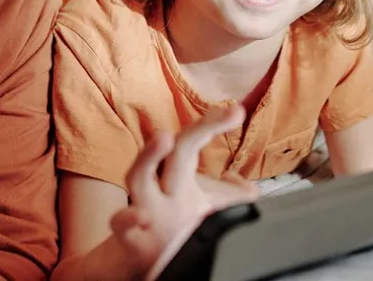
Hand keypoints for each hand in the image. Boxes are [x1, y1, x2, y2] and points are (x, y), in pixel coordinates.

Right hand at [110, 104, 259, 279]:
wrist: (130, 262)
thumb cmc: (170, 229)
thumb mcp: (203, 211)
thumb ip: (230, 198)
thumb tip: (250, 186)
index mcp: (178, 176)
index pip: (195, 142)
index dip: (214, 124)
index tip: (237, 111)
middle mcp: (160, 186)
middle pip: (177, 151)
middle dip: (200, 130)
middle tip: (226, 111)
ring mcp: (142, 208)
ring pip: (138, 176)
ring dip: (147, 156)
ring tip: (163, 138)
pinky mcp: (129, 238)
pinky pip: (122, 225)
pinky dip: (127, 220)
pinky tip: (140, 216)